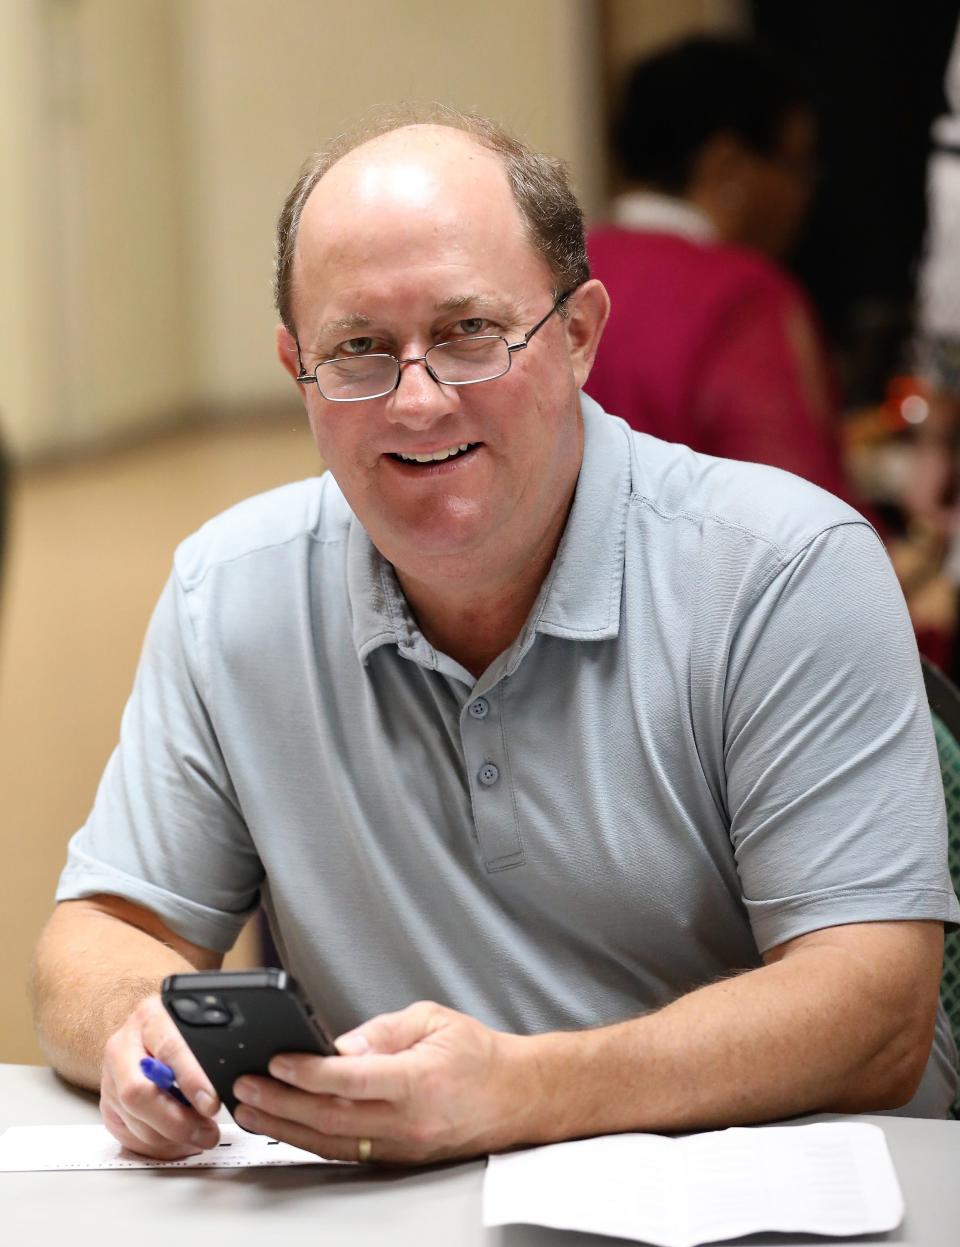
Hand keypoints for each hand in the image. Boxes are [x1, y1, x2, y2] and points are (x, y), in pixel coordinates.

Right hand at [100, 994, 220, 1158]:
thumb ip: (212, 1047)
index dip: (191, 1080)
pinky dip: (157, 1146)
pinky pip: (127, 1133)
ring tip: (200, 1137)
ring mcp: (111, 1076)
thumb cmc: (182, 1029)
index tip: (211, 1103)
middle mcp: (124, 1045)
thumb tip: (238, 1078)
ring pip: (133, 1118)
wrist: (153, 1029)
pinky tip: (179, 1143)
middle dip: (176, 1121)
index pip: (169, 1049)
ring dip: (170, 1138)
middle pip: (138, 1092)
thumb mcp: (200, 1025)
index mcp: (151, 1017)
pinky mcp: (108, 1103)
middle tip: (207, 1133)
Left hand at [231, 1001, 539, 1163]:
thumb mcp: (432, 1020)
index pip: (352, 1080)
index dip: (308, 1072)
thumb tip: (337, 1045)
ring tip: (252, 1111)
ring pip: (333, 1143)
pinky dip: (312, 1141)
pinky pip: (348, 1154)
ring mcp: (403, 1147)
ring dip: (286, 1128)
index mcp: (418, 1080)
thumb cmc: (478, 1055)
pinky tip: (287, 1128)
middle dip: (281, 1103)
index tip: (277, 1061)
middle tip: (245, 1087)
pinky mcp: (400, 1160)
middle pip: (331, 1118)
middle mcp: (409, 1121)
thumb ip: (382, 1031)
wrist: (518, 1096)